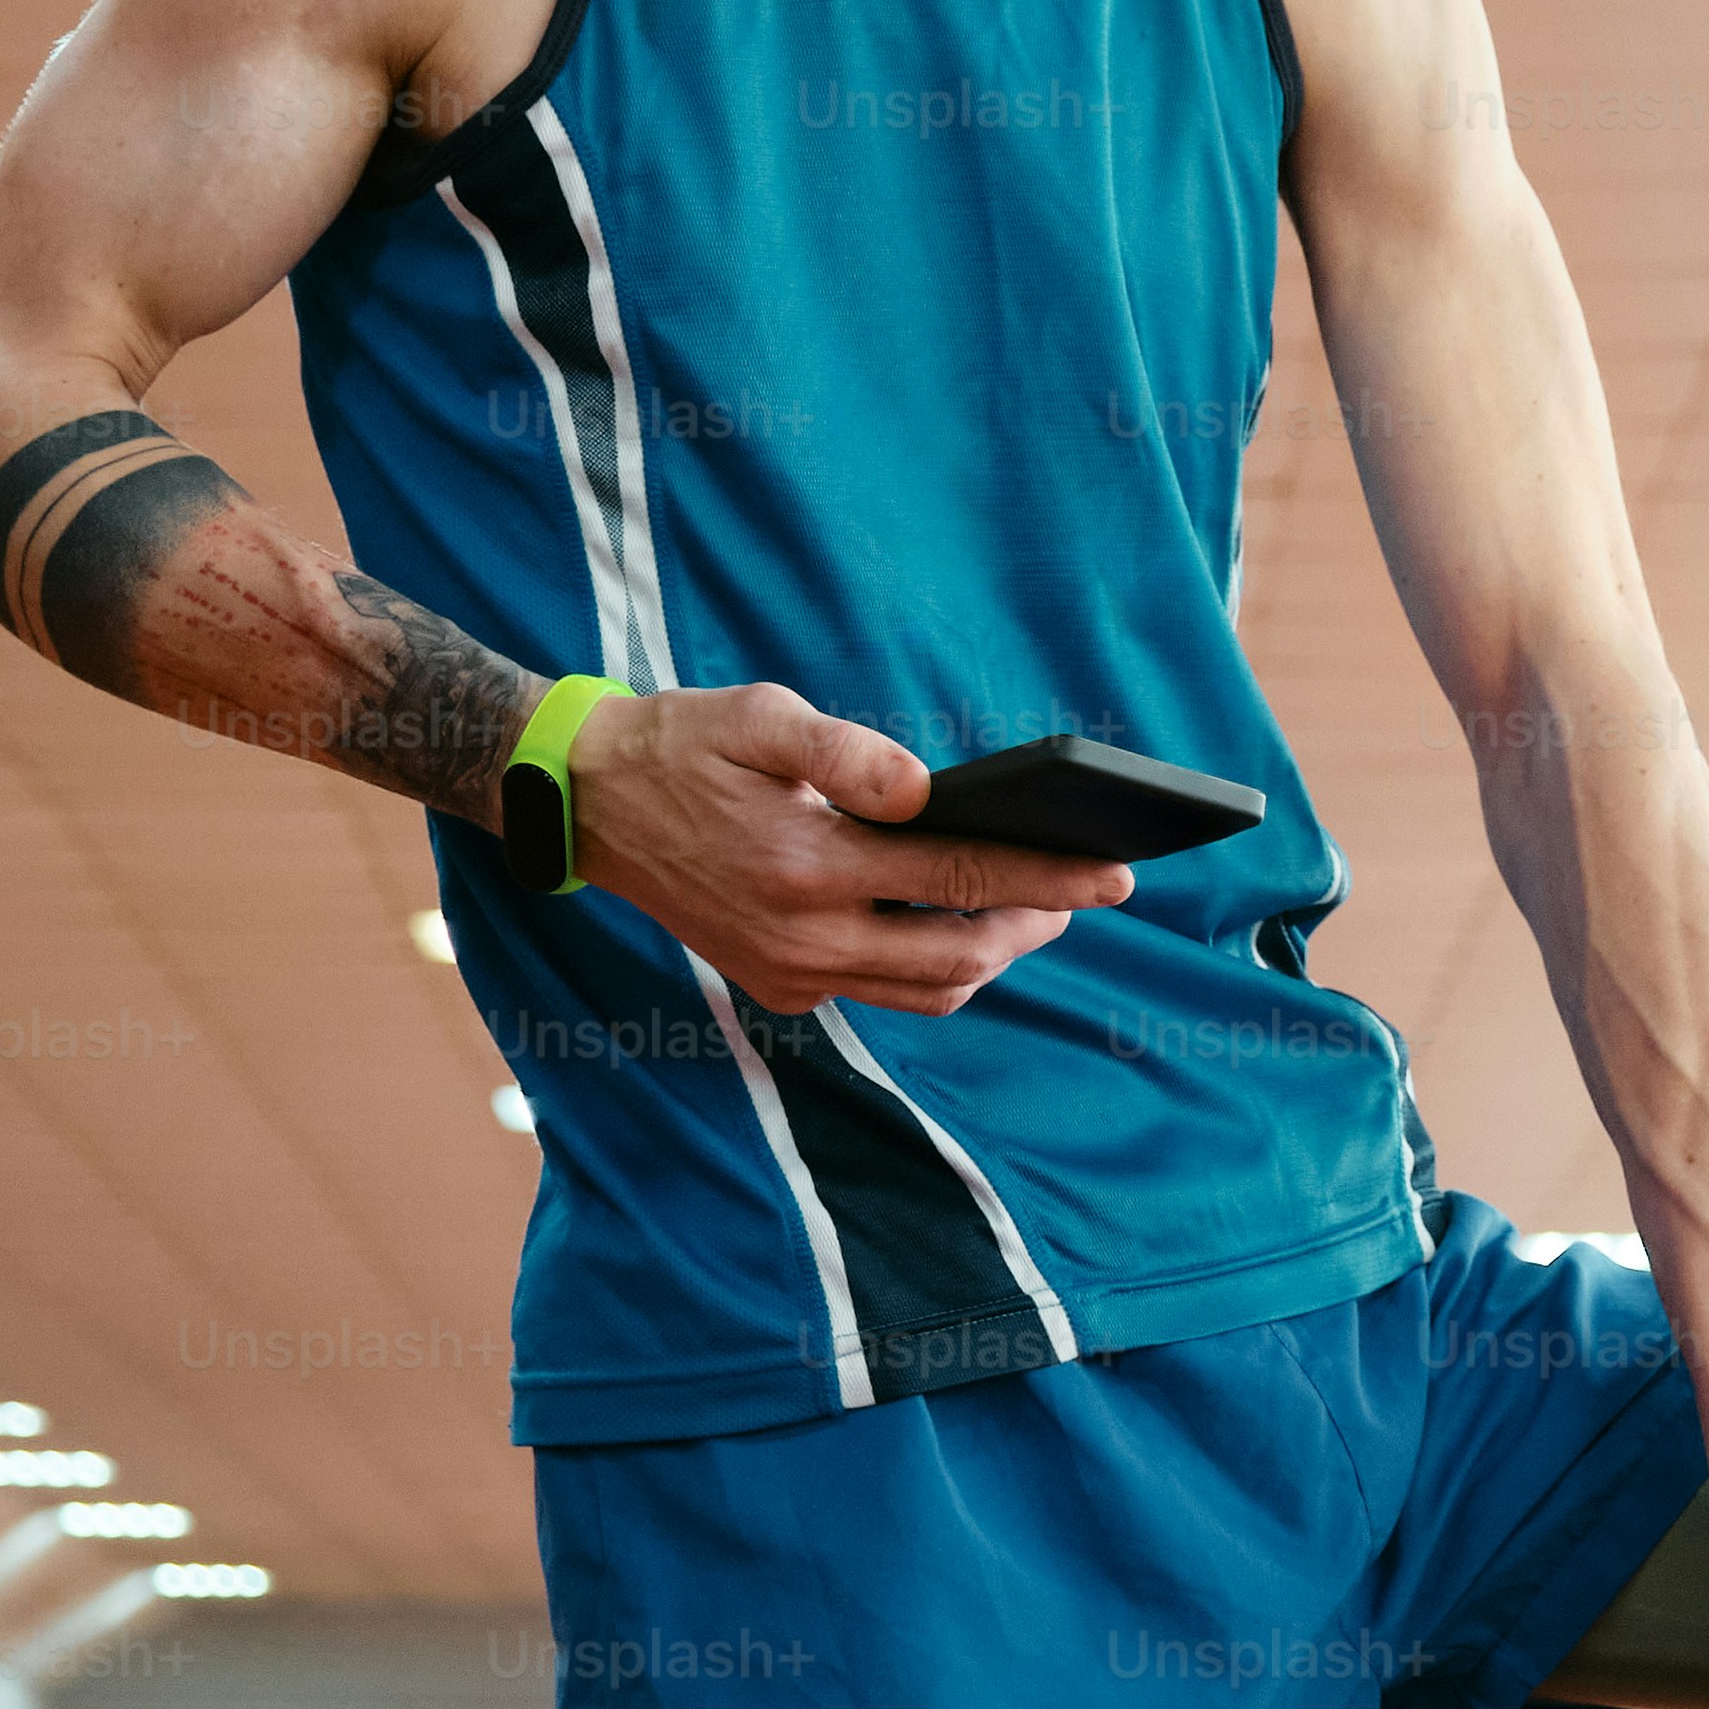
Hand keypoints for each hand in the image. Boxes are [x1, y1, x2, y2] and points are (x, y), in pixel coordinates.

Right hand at [564, 684, 1134, 1014]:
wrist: (591, 805)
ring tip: (1033, 910)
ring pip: (927, 990)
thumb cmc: (685, 745)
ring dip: (991, 956)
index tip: (1117, 872)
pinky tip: (956, 926)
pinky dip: (934, 968)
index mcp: (806, 863)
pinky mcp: (777, 988)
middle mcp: (802, 936)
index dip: (1050, 877)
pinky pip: (880, 992)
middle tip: (1087, 890)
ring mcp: (789, 972)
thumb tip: (925, 790)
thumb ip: (846, 751)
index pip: (961, 879)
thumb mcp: (758, 716)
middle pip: (960, 954)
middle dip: (1038, 924)